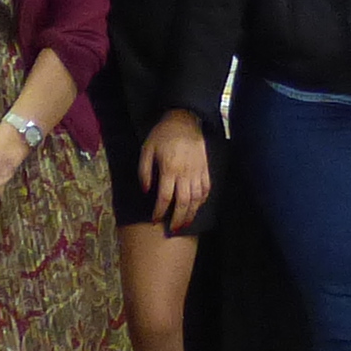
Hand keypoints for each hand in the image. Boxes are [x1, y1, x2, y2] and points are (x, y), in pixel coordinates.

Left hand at [142, 110, 211, 230]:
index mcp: (169, 169)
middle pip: (183, 202)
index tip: (155, 220)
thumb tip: (146, 191)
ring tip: (185, 223)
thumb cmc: (162, 135)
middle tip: (173, 229)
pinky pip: (206, 189)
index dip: (159, 211)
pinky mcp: (205, 168)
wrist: (184, 120)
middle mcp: (185, 173)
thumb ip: (144, 171)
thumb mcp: (146, 150)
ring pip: (196, 199)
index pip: (164, 197)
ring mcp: (197, 171)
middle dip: (177, 219)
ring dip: (191, 213)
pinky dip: (202, 201)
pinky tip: (197, 207)